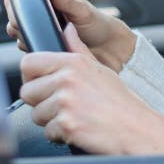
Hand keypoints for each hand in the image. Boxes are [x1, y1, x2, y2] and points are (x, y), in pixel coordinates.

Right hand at [5, 0, 136, 70]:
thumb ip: (66, 0)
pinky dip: (35, 49)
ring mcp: (44, 33)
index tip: (27, 9)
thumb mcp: (83, 10)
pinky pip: (31, 50)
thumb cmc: (99, 24)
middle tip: (38, 25)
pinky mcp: (46, 49)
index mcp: (51, 1)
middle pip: (17, 19)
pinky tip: (48, 46)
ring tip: (48, 36)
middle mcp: (44, 17)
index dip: (20, 4)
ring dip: (28, 37)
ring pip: (21, 35)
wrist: (110, 48)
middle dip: (21, 23)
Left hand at [19, 23, 163, 154]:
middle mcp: (67, 79)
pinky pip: (47, 132)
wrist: (136, 127)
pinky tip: (80, 127)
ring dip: (52, 120)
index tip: (45, 85)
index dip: (33, 77)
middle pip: (27, 92)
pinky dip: (61, 135)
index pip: (28, 63)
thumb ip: (78, 48)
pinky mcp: (66, 124)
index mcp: (74, 62)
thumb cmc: (120, 101)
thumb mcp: (100, 68)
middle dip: (42, 103)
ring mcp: (66, 102)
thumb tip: (67, 28)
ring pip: (35, 115)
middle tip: (66, 105)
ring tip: (76, 116)